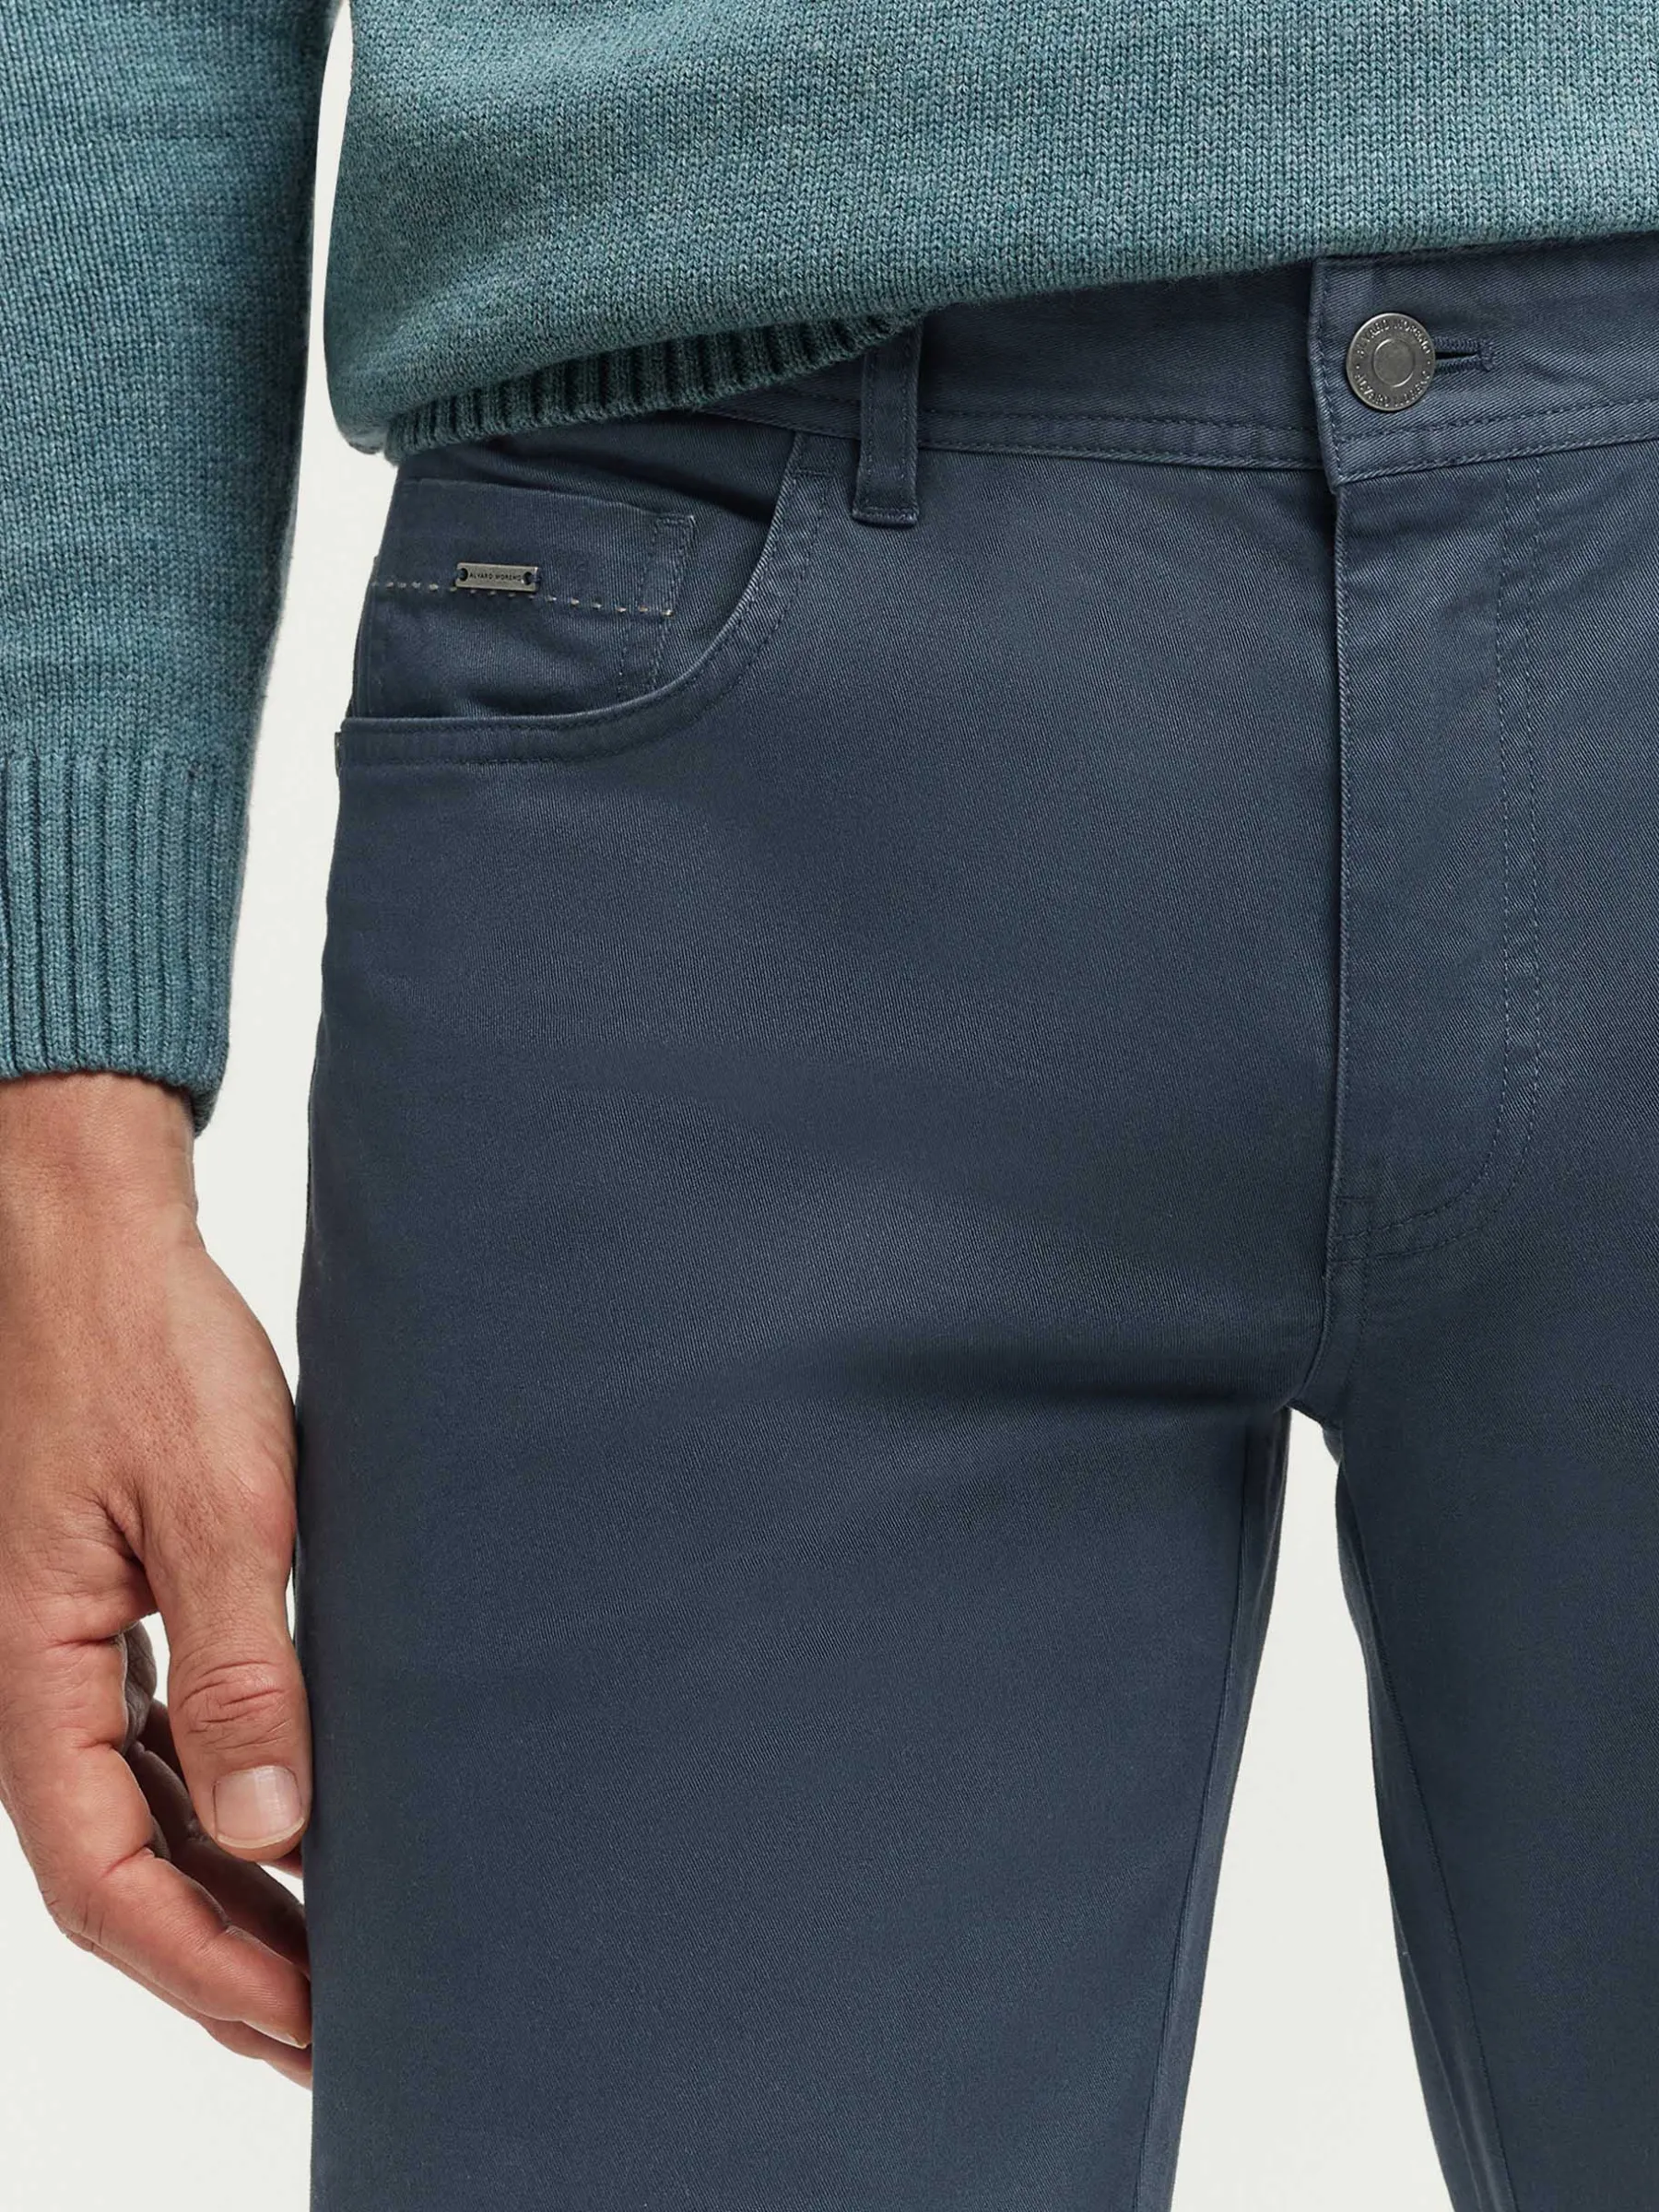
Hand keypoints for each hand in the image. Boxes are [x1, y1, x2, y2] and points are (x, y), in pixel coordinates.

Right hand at [0, 1072, 312, 2085]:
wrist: (91, 1241)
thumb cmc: (144, 1348)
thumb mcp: (217, 1507)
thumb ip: (240, 1672)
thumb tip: (269, 1836)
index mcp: (33, 1671)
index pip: (103, 1880)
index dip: (206, 1969)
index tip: (307, 2024)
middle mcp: (30, 1679)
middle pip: (112, 1872)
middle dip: (216, 1965)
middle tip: (330, 2027)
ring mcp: (61, 1648)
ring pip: (127, 1818)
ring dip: (215, 1899)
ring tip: (315, 1958)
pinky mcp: (102, 1608)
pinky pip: (140, 1747)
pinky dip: (207, 1811)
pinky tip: (277, 1831)